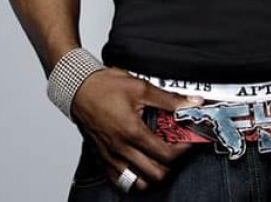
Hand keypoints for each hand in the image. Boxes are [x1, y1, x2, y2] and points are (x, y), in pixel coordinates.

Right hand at [70, 66, 205, 191]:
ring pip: (138, 182)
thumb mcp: (141, 87)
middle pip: (156, 174)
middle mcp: (121, 148)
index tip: (188, 140)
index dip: (183, 150)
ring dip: (153, 174)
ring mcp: (111, 156)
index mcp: (132, 132)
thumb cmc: (104, 87)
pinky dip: (134, 177)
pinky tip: (140, 163)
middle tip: (175, 148)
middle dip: (171, 164)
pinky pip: (120, 180)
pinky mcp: (103, 158)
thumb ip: (169, 99)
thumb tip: (192, 102)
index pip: (166, 155)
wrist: (78, 88)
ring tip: (158, 157)